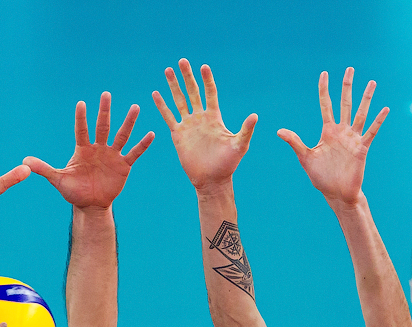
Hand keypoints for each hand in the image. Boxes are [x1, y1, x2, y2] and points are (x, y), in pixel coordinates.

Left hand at [23, 93, 153, 208]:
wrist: (91, 205)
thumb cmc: (74, 191)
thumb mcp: (58, 180)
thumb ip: (44, 169)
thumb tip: (24, 161)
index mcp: (83, 149)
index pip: (81, 130)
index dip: (81, 118)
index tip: (81, 104)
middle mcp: (98, 148)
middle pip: (102, 126)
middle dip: (104, 111)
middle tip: (106, 94)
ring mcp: (112, 156)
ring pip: (121, 135)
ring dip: (128, 122)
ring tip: (135, 108)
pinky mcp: (123, 166)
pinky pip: (134, 153)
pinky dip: (142, 144)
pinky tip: (150, 134)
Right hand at [154, 59, 256, 190]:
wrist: (212, 180)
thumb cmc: (228, 164)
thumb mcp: (239, 146)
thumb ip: (246, 130)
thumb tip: (255, 115)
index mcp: (214, 118)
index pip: (210, 94)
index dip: (207, 80)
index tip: (204, 66)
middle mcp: (201, 118)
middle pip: (193, 92)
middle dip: (188, 77)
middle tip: (182, 61)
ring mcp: (189, 125)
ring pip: (179, 101)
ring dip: (173, 86)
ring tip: (168, 70)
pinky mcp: (178, 134)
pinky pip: (169, 116)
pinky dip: (162, 106)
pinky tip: (155, 94)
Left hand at [278, 68, 387, 206]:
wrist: (336, 193)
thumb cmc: (321, 177)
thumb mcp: (305, 157)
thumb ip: (295, 142)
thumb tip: (278, 131)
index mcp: (327, 131)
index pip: (325, 105)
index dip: (324, 89)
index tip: (324, 74)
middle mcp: (341, 132)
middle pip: (345, 103)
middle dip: (346, 86)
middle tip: (349, 69)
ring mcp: (353, 139)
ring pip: (361, 113)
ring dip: (366, 98)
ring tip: (371, 82)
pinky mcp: (362, 149)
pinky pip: (371, 132)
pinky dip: (378, 121)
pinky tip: (385, 109)